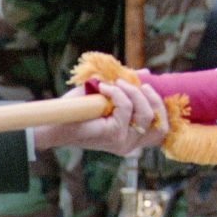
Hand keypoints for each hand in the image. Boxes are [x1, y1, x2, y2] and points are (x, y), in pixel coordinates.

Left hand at [39, 79, 167, 155]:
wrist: (55, 121)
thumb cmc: (79, 110)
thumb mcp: (109, 94)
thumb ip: (128, 86)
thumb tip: (146, 73)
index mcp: (132, 138)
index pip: (162, 129)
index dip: (159, 106)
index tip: (146, 86)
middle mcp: (131, 144)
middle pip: (159, 123)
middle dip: (151, 97)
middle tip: (132, 82)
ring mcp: (124, 142)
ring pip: (146, 114)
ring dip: (133, 93)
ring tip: (116, 84)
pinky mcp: (114, 136)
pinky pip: (126, 108)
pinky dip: (117, 93)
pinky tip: (103, 87)